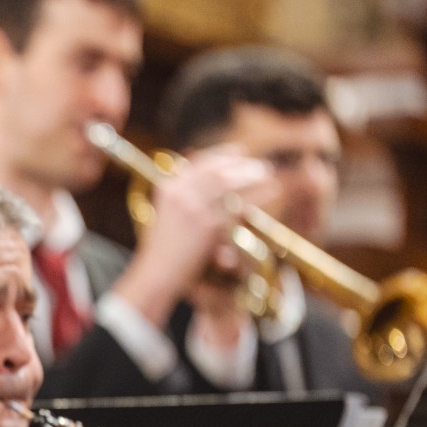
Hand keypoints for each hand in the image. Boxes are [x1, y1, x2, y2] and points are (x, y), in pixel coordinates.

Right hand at [110, 146, 276, 325]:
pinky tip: (270, 193)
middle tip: (259, 165)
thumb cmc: (162, 250)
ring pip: (229, 184)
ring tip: (267, 175)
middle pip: (216, 171)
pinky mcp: (208, 225)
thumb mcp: (164, 215)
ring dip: (251, 176)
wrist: (157, 273)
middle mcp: (179, 194)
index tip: (239, 152)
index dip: (221, 155)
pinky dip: (257, 196)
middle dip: (240, 165)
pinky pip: (237, 206)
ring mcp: (194, 208)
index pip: (198, 163)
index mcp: (167, 188)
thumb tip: (206, 180)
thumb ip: (182, 196)